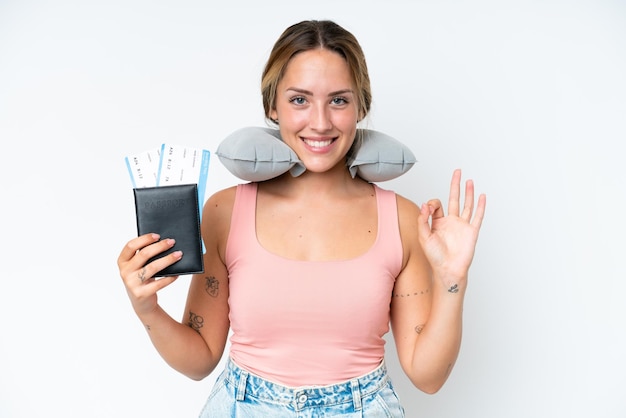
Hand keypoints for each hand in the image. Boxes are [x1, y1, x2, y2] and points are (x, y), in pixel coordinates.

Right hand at [117, 233, 181, 315]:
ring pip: (153, 267)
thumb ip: (144, 256)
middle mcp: (125, 272)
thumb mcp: (139, 268)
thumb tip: (164, 241)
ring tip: (179, 254)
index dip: (144, 239)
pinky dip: (170, 277)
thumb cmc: (142, 280)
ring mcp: (132, 284)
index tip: (158, 235)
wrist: (142, 304)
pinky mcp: (141, 294)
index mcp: (122, 262)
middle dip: (160, 247)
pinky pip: (159, 283)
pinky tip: (178, 273)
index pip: (130, 246)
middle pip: (143, 255)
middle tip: (172, 242)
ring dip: (168, 259)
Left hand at [417, 169, 485, 290]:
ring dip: (468, 192)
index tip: (428, 209)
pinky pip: (477, 216)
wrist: (447, 269)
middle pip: (454, 198)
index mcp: (438, 222)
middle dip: (455, 185)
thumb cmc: (434, 256)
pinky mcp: (471, 231)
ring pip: (467, 205)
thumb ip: (423, 220)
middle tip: (457, 171)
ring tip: (469, 180)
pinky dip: (480, 206)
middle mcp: (451, 222)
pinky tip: (482, 196)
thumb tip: (424, 204)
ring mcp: (462, 226)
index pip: (436, 204)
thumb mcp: (423, 237)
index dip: (431, 203)